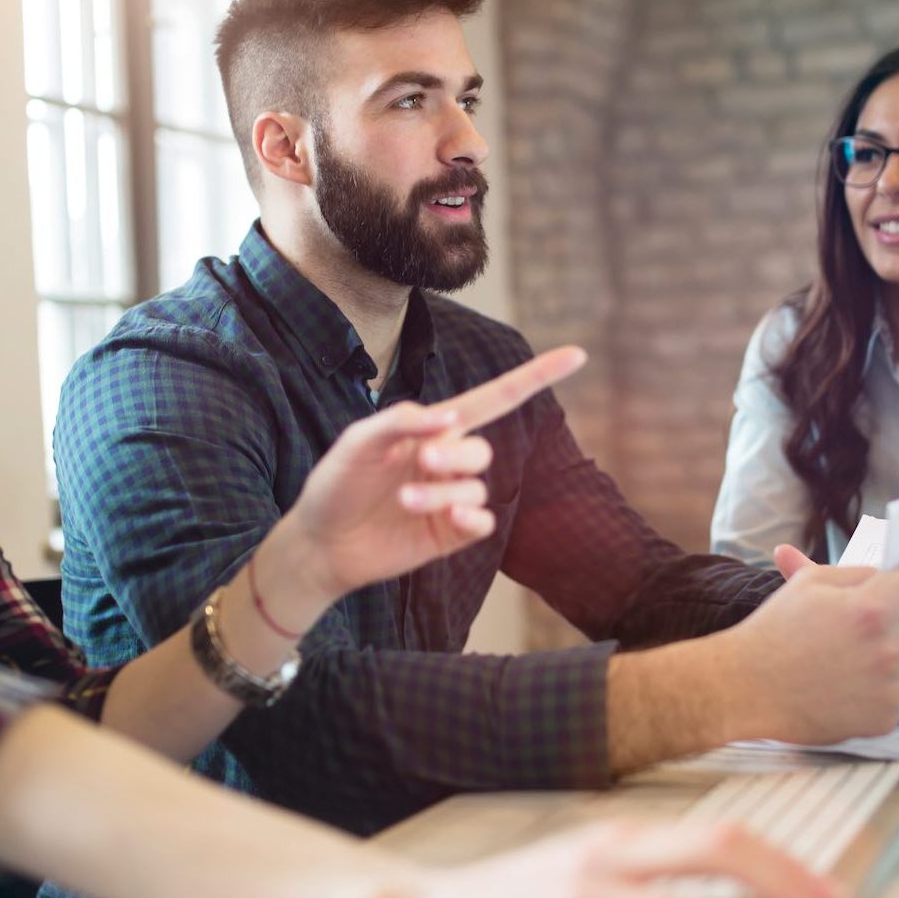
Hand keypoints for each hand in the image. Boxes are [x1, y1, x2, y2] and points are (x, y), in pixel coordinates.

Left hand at [270, 346, 585, 605]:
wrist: (320, 543)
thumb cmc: (336, 483)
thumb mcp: (357, 441)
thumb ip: (401, 422)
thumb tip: (451, 416)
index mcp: (432, 428)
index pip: (495, 398)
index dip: (536, 376)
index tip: (578, 354)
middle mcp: (447, 459)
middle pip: (480, 449)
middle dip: (456, 453)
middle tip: (425, 461)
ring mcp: (451, 498)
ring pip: (476, 485)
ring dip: (443, 491)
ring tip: (405, 500)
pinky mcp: (450, 534)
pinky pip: (482, 521)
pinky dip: (472, 517)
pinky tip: (453, 519)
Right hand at [711, 555, 898, 745]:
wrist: (746, 688)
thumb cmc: (775, 630)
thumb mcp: (811, 584)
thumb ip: (859, 571)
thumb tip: (893, 562)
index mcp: (872, 608)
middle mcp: (889, 649)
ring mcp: (889, 688)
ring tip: (869, 645)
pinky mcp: (884, 718)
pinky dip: (888, 681)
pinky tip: (855, 677)